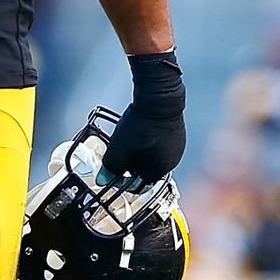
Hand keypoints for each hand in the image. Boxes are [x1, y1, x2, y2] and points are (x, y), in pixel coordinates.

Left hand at [99, 51, 185, 190]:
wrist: (158, 95)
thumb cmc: (142, 124)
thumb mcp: (119, 150)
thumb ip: (111, 168)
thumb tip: (103, 180)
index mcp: (161, 168)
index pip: (140, 183)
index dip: (123, 179)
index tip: (112, 171)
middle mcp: (172, 158)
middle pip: (145, 169)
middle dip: (129, 163)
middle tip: (117, 152)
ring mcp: (176, 143)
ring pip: (150, 154)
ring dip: (137, 150)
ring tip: (126, 138)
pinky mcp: (174, 129)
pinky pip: (157, 141)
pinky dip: (145, 138)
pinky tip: (137, 128)